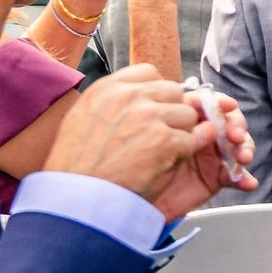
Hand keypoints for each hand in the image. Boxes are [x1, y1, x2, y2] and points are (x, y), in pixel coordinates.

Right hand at [45, 67, 255, 219]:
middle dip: (172, 113)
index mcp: (108, 88)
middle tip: (155, 137)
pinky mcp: (165, 140)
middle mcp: (129, 96)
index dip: (156, 93)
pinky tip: (162, 165)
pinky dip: (184, 153)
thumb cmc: (77, 166)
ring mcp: (149, 116)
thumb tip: (141, 93)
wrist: (77, 199)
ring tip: (154, 154)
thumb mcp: (83, 119)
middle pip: (174, 91)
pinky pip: (194, 139)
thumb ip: (113, 102)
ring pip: (188, 115)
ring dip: (179, 134)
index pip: (149, 73)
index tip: (151, 111)